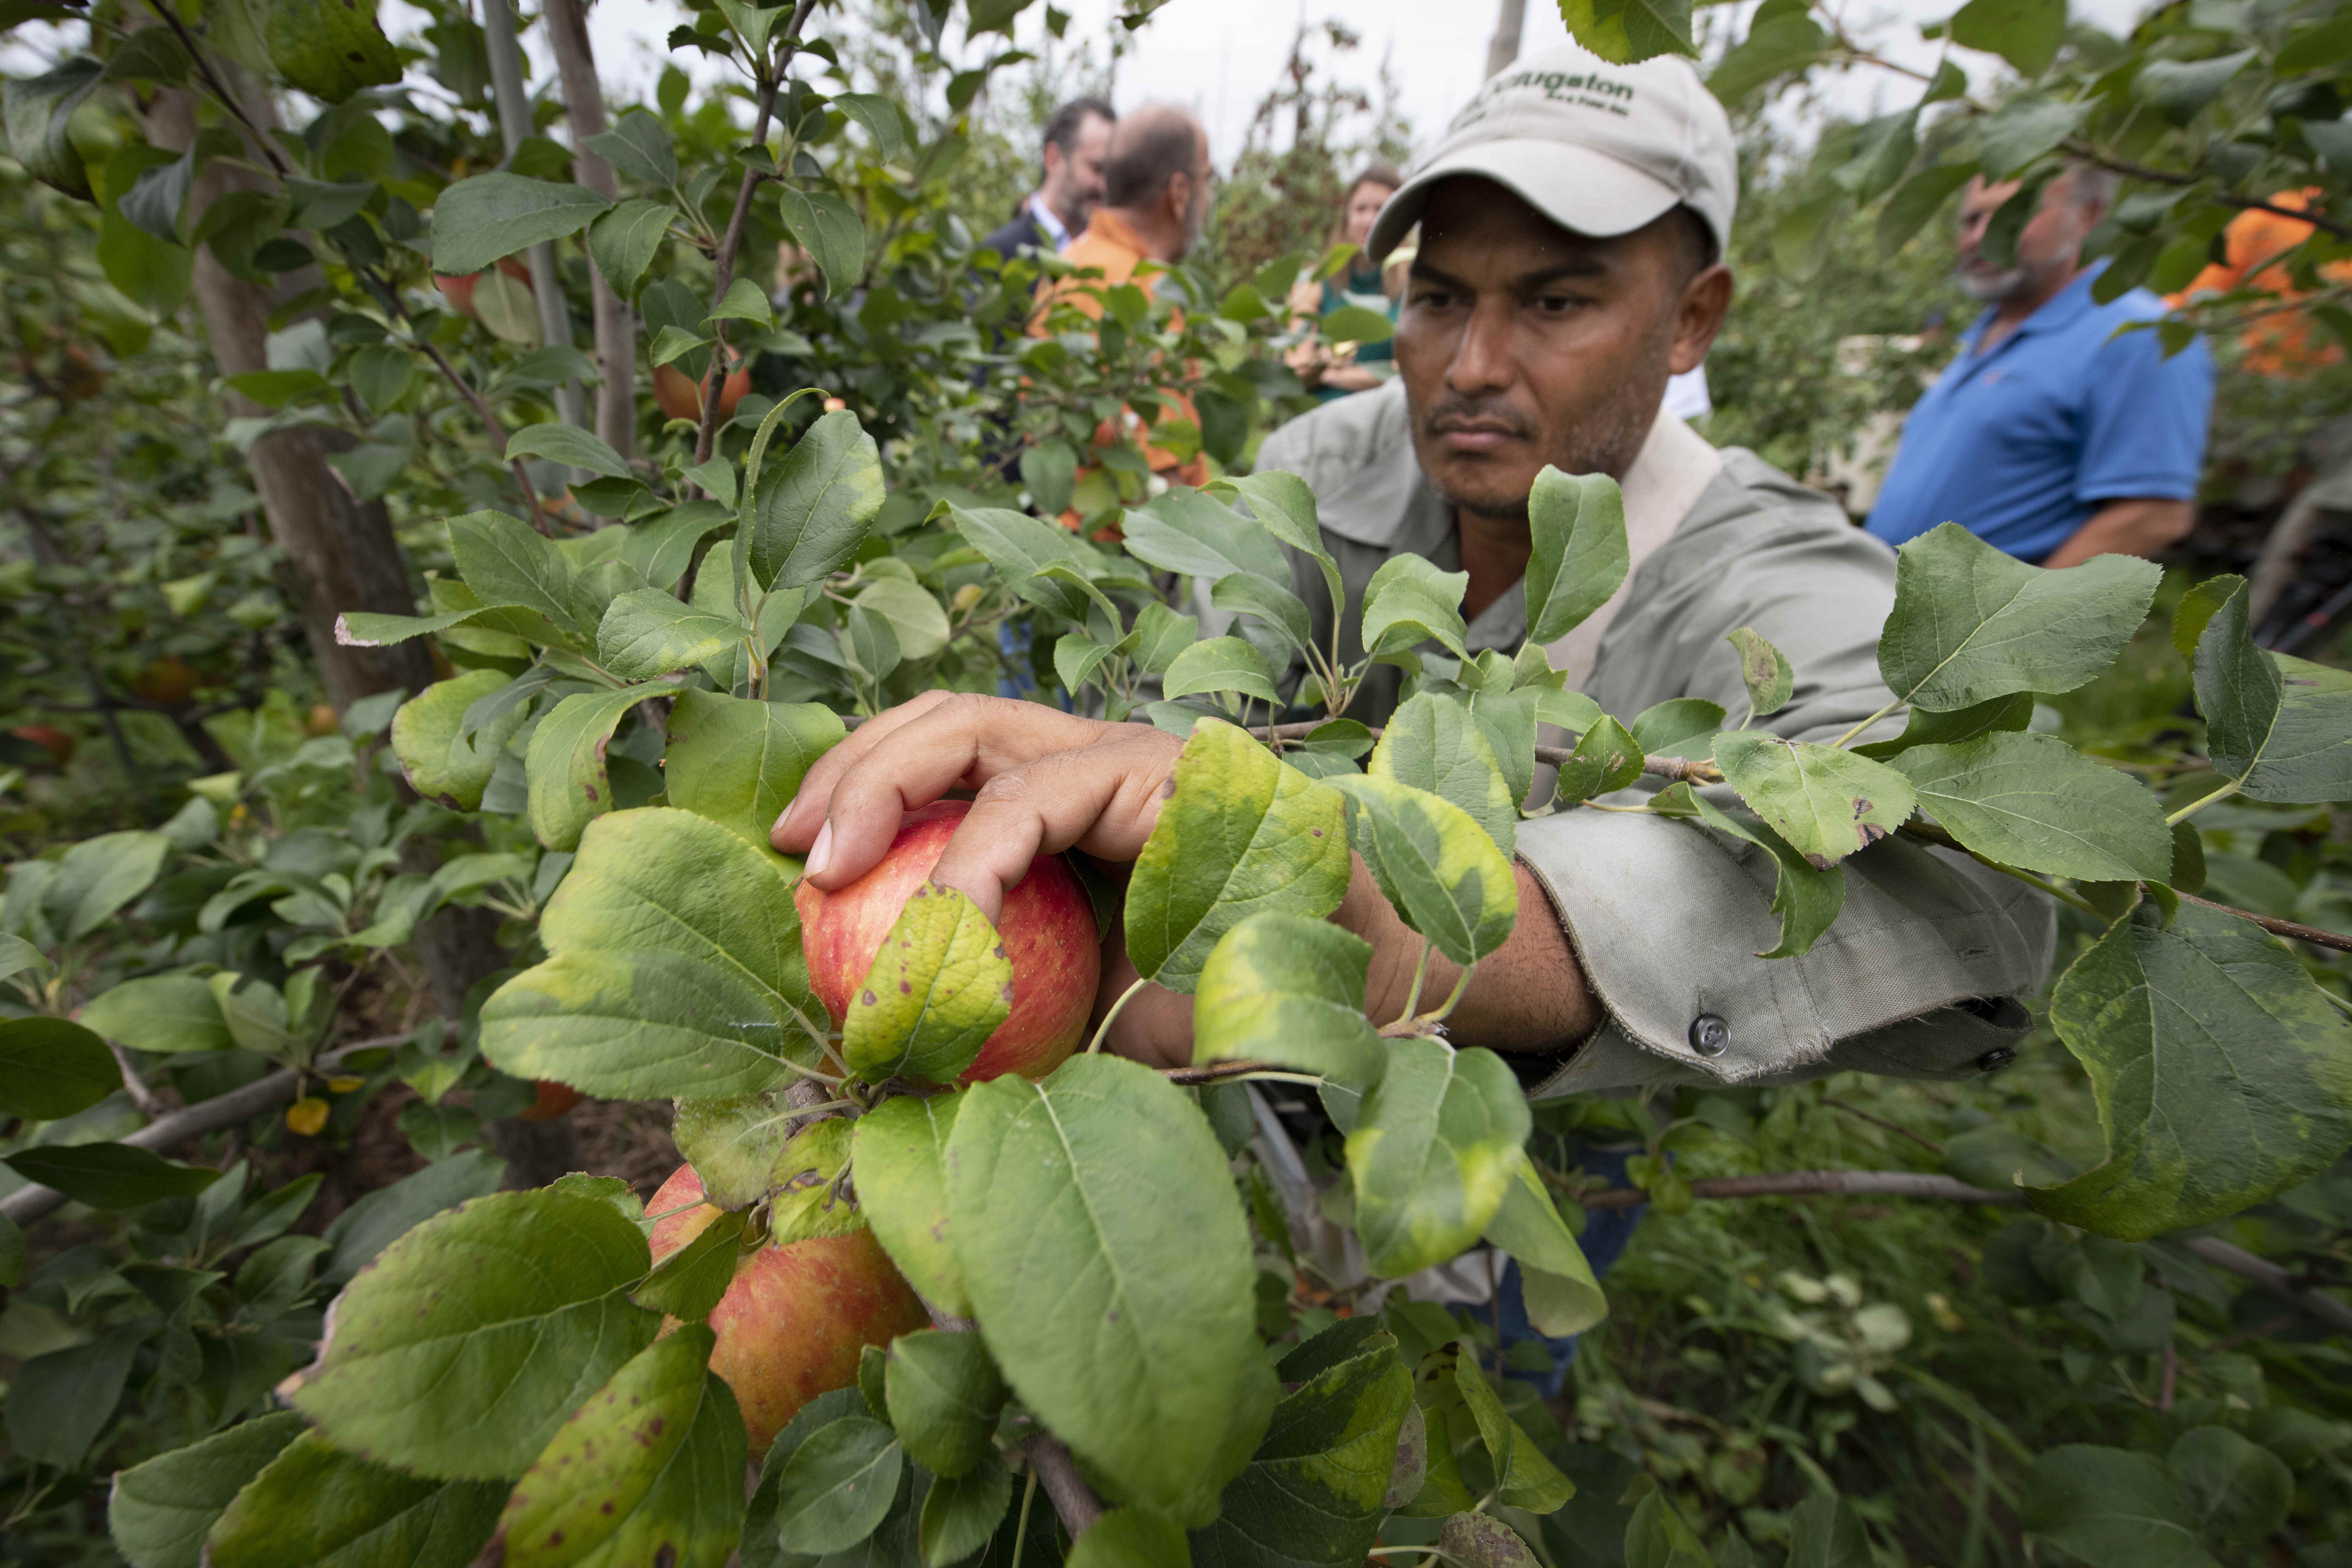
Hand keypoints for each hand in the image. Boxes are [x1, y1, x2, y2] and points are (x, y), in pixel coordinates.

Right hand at [773, 693, 1597, 1066]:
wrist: (1382, 943)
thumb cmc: (1316, 975)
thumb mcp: (1224, 1012)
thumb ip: (1115, 1037)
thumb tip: (981, 1088)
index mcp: (1171, 785)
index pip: (1032, 797)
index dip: (964, 873)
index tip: (927, 959)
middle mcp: (1120, 751)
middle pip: (971, 724)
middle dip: (876, 780)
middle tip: (808, 859)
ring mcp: (1087, 763)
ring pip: (956, 730)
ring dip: (867, 774)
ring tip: (800, 841)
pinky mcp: (1066, 797)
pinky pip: (968, 778)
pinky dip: (899, 802)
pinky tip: (849, 855)